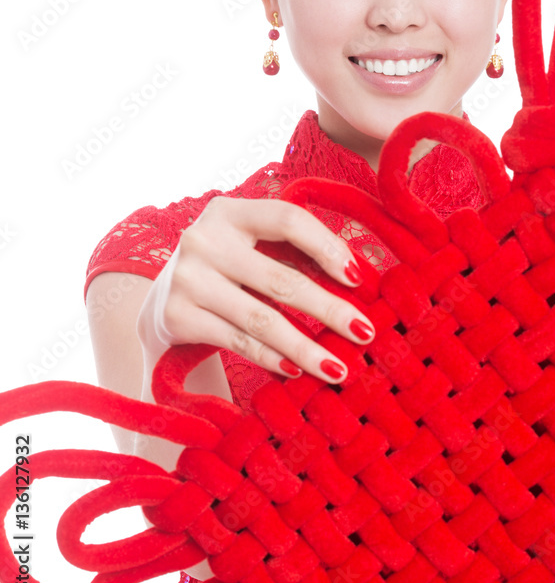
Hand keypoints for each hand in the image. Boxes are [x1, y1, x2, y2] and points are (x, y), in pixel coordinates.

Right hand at [137, 195, 373, 383]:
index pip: (287, 219)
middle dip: (329, 309)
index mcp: (229, 211)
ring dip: (306, 348)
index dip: (326, 245)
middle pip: (281, 278)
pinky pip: (238, 341)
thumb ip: (295, 252)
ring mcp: (187, 279)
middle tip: (365, 332)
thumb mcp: (251, 246)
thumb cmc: (227, 269)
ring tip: (338, 368)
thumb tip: (358, 275)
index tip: (358, 277)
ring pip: (262, 319)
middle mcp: (203, 240)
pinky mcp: (177, 317)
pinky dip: (271, 358)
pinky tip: (297, 371)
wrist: (161, 302)